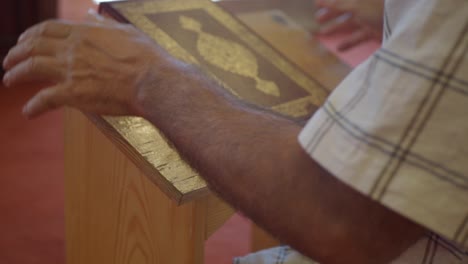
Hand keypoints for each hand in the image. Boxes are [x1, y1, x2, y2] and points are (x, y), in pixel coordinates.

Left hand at [2, 12, 166, 118]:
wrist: (151, 81)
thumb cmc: (145, 57)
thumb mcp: (126, 32)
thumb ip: (104, 25)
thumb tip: (90, 16)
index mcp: (84, 33)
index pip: (49, 29)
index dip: (32, 34)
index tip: (25, 41)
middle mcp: (72, 48)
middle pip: (34, 46)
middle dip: (16, 53)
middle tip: (9, 60)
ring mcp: (70, 70)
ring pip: (32, 68)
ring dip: (16, 73)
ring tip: (8, 80)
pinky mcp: (73, 93)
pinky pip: (44, 99)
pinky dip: (33, 106)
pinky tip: (28, 112)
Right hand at [315, 0, 383, 50]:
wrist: (405, 22)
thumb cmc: (379, 8)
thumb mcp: (356, 5)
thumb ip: (337, 3)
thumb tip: (318, 1)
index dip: (329, 1)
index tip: (315, 4)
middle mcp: (364, 5)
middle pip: (343, 9)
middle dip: (330, 14)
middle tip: (317, 20)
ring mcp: (369, 19)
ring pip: (349, 23)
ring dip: (336, 28)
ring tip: (323, 34)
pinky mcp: (375, 32)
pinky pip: (359, 36)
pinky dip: (349, 42)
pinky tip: (339, 48)